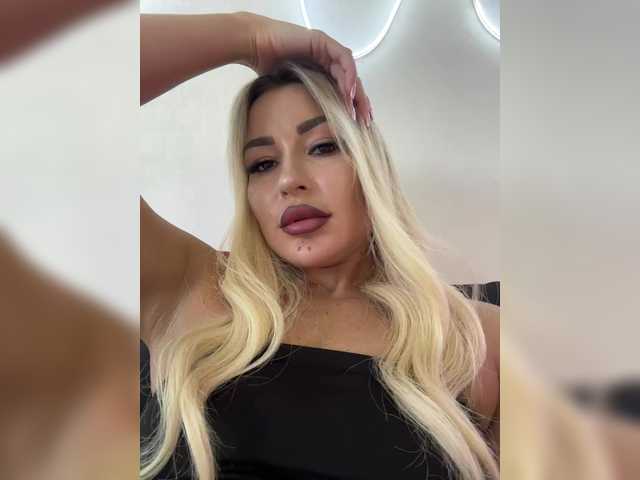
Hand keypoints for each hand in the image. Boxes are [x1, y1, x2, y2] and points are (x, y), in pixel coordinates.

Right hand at [238, 11, 371, 125]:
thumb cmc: (266, 67)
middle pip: (351, 83)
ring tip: (357, 111)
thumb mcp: (291, 92)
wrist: (254, 46)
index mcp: (321, 73)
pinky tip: (347, 92)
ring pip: (351, 72)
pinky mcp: (323, 42)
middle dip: (360, 103)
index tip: (357, 126)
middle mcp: (326, 61)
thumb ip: (305, 103)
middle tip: (365, 122)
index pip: (343, 91)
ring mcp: (326, 50)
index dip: (352, 108)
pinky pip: (343, 58)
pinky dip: (347, 75)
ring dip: (356, 92)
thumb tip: (309, 131)